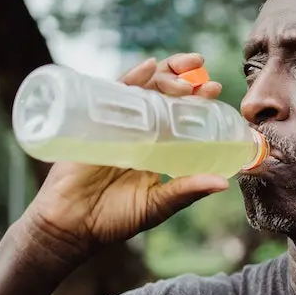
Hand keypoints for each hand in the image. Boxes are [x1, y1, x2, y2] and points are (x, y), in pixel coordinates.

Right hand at [21, 53, 229, 261]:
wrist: (71, 227)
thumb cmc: (114, 218)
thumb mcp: (157, 204)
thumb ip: (186, 191)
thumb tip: (224, 184)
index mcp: (156, 146)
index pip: (179, 114)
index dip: (197, 100)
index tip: (214, 90)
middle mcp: (138, 129)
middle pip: (162, 93)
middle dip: (183, 78)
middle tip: (203, 79)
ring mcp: (116, 123)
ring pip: (142, 88)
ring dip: (164, 74)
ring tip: (185, 73)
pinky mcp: (94, 121)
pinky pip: (113, 93)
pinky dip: (131, 77)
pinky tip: (147, 67)